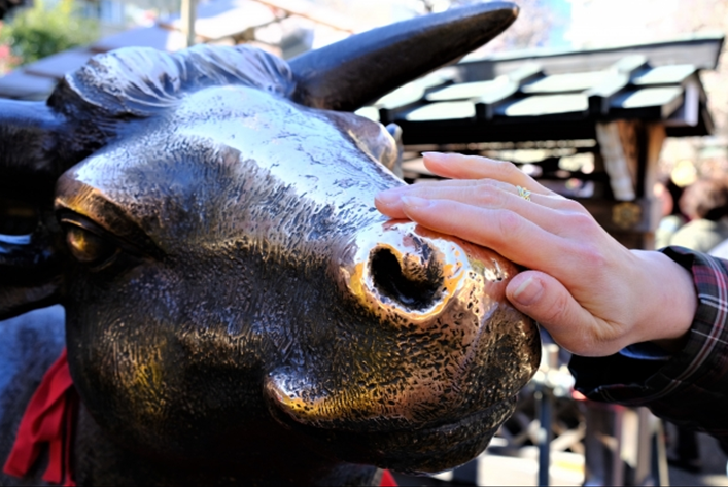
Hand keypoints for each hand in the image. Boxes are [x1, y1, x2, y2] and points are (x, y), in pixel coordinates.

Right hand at [376, 152, 695, 355]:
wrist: (643, 292)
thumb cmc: (611, 320)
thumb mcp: (590, 334)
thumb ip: (556, 309)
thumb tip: (518, 285)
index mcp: (571, 257)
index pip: (502, 227)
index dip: (452, 215)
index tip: (408, 212)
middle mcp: (563, 221)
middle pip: (491, 200)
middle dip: (433, 197)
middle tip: (384, 202)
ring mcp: (557, 205)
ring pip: (494, 184)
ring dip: (443, 182)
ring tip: (397, 190)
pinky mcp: (548, 200)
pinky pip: (507, 176)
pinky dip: (470, 166)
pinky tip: (435, 161)